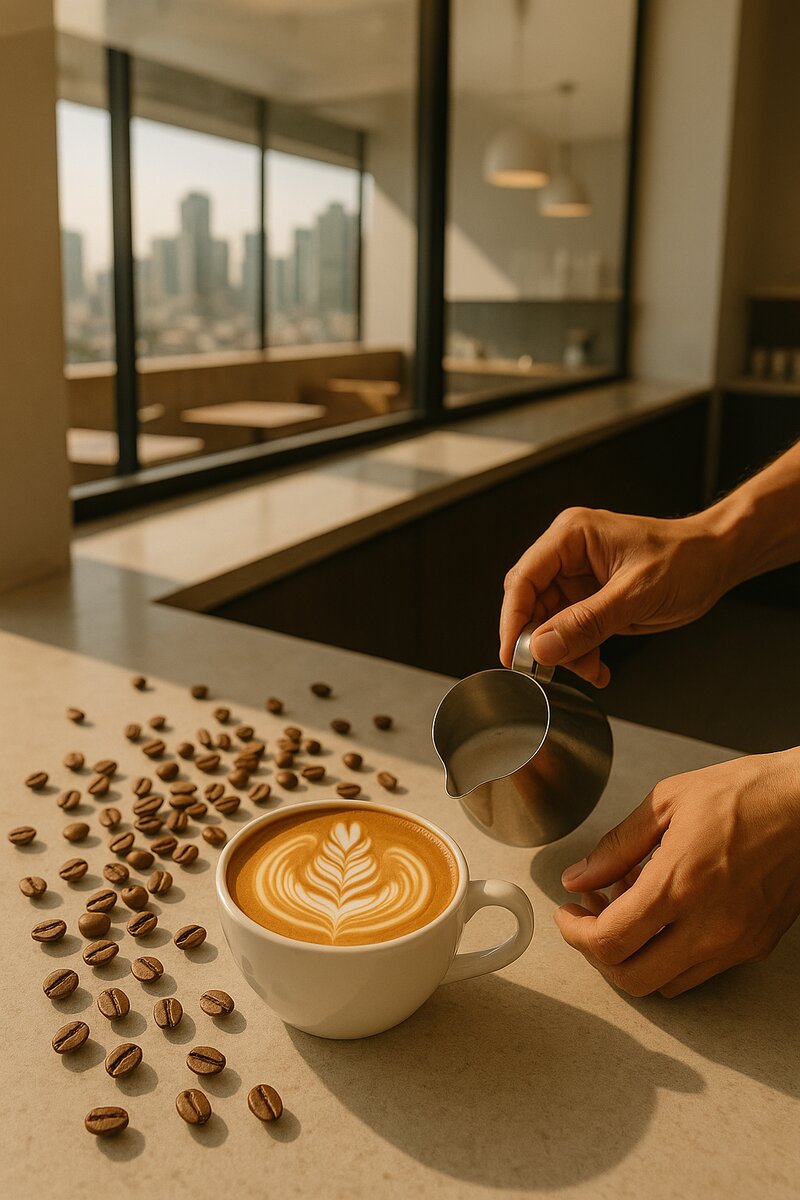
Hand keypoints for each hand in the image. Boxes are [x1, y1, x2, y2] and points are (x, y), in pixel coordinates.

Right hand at [499, 507, 734, 685]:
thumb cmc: (685, 560)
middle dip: (541, 641)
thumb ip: (586, 622)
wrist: (717, 562)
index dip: (513, 619)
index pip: (524, 579)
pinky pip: (571, 630)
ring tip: (589, 669)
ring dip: (564, 652)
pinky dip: (580, 652)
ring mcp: (579, 578)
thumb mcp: (635, 595)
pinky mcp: (591, 598)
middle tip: (550, 671)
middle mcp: (568, 554)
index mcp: (571, 536)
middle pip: (531, 603)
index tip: (513, 654)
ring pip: (549, 623)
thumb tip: (542, 647)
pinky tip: (597, 667)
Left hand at [553, 750, 799, 996]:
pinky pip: (699, 972)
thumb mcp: (667, 802)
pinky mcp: (755, 946)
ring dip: (634, 958)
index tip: (568, 915)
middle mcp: (709, 925)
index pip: (609, 940)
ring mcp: (736, 942)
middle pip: (632, 978)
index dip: (575, 933)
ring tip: (627, 913)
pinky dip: (670, 955)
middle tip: (588, 921)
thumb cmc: (745, 794)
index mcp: (680, 883)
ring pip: (666, 983)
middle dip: (597, 954)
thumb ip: (616, 846)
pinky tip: (665, 916)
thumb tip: (578, 878)